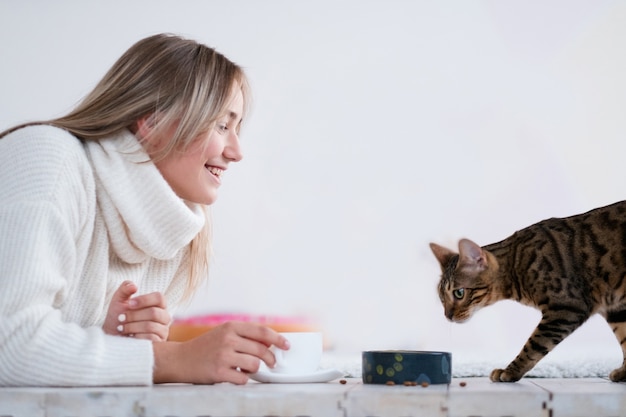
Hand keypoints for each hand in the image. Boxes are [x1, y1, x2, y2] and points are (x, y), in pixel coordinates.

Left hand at [103, 280, 170, 341]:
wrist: (113, 338)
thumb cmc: (118, 318)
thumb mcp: (119, 301)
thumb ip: (125, 289)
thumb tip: (133, 286)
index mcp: (158, 305)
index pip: (159, 298)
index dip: (144, 300)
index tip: (129, 304)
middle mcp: (164, 317)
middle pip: (154, 313)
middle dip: (134, 315)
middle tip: (120, 318)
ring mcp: (163, 330)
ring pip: (150, 326)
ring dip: (132, 327)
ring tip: (121, 328)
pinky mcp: (159, 343)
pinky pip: (149, 338)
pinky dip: (135, 337)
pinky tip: (129, 337)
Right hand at [152, 321, 289, 384]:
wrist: (179, 359)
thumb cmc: (204, 347)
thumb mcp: (223, 333)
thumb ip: (244, 335)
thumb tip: (270, 343)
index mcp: (230, 327)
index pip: (262, 331)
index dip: (278, 339)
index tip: (286, 345)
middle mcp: (228, 339)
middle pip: (262, 350)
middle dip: (271, 359)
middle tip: (272, 363)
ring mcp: (223, 355)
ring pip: (255, 365)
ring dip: (255, 370)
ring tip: (246, 368)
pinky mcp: (219, 372)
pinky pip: (243, 379)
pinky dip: (243, 380)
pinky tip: (235, 375)